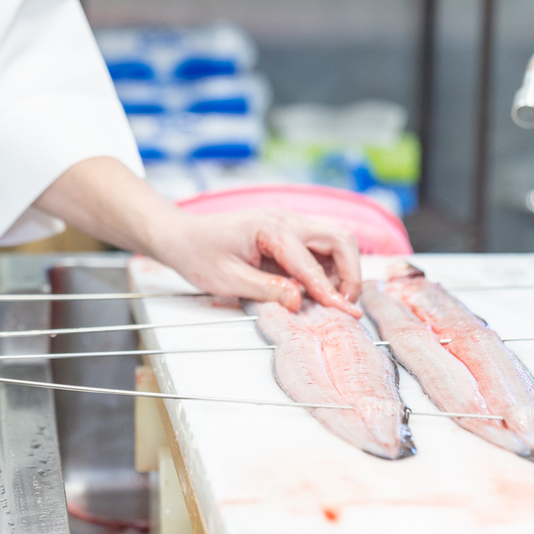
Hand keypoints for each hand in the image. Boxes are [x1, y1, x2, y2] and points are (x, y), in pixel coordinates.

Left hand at [154, 209, 361, 315]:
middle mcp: (287, 220)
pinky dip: (329, 268)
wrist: (182, 236)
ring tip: (332, 299)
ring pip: (336, 241)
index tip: (345, 313)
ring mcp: (290, 224)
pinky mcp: (289, 234)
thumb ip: (266, 290)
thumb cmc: (199, 253)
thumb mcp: (228, 279)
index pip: (312, 263)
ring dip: (343, 270)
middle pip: (340, 240)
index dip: (330, 291)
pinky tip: (316, 290)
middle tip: (344, 304)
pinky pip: (321, 247)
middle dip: (350, 273)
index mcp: (271, 228)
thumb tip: (298, 301)